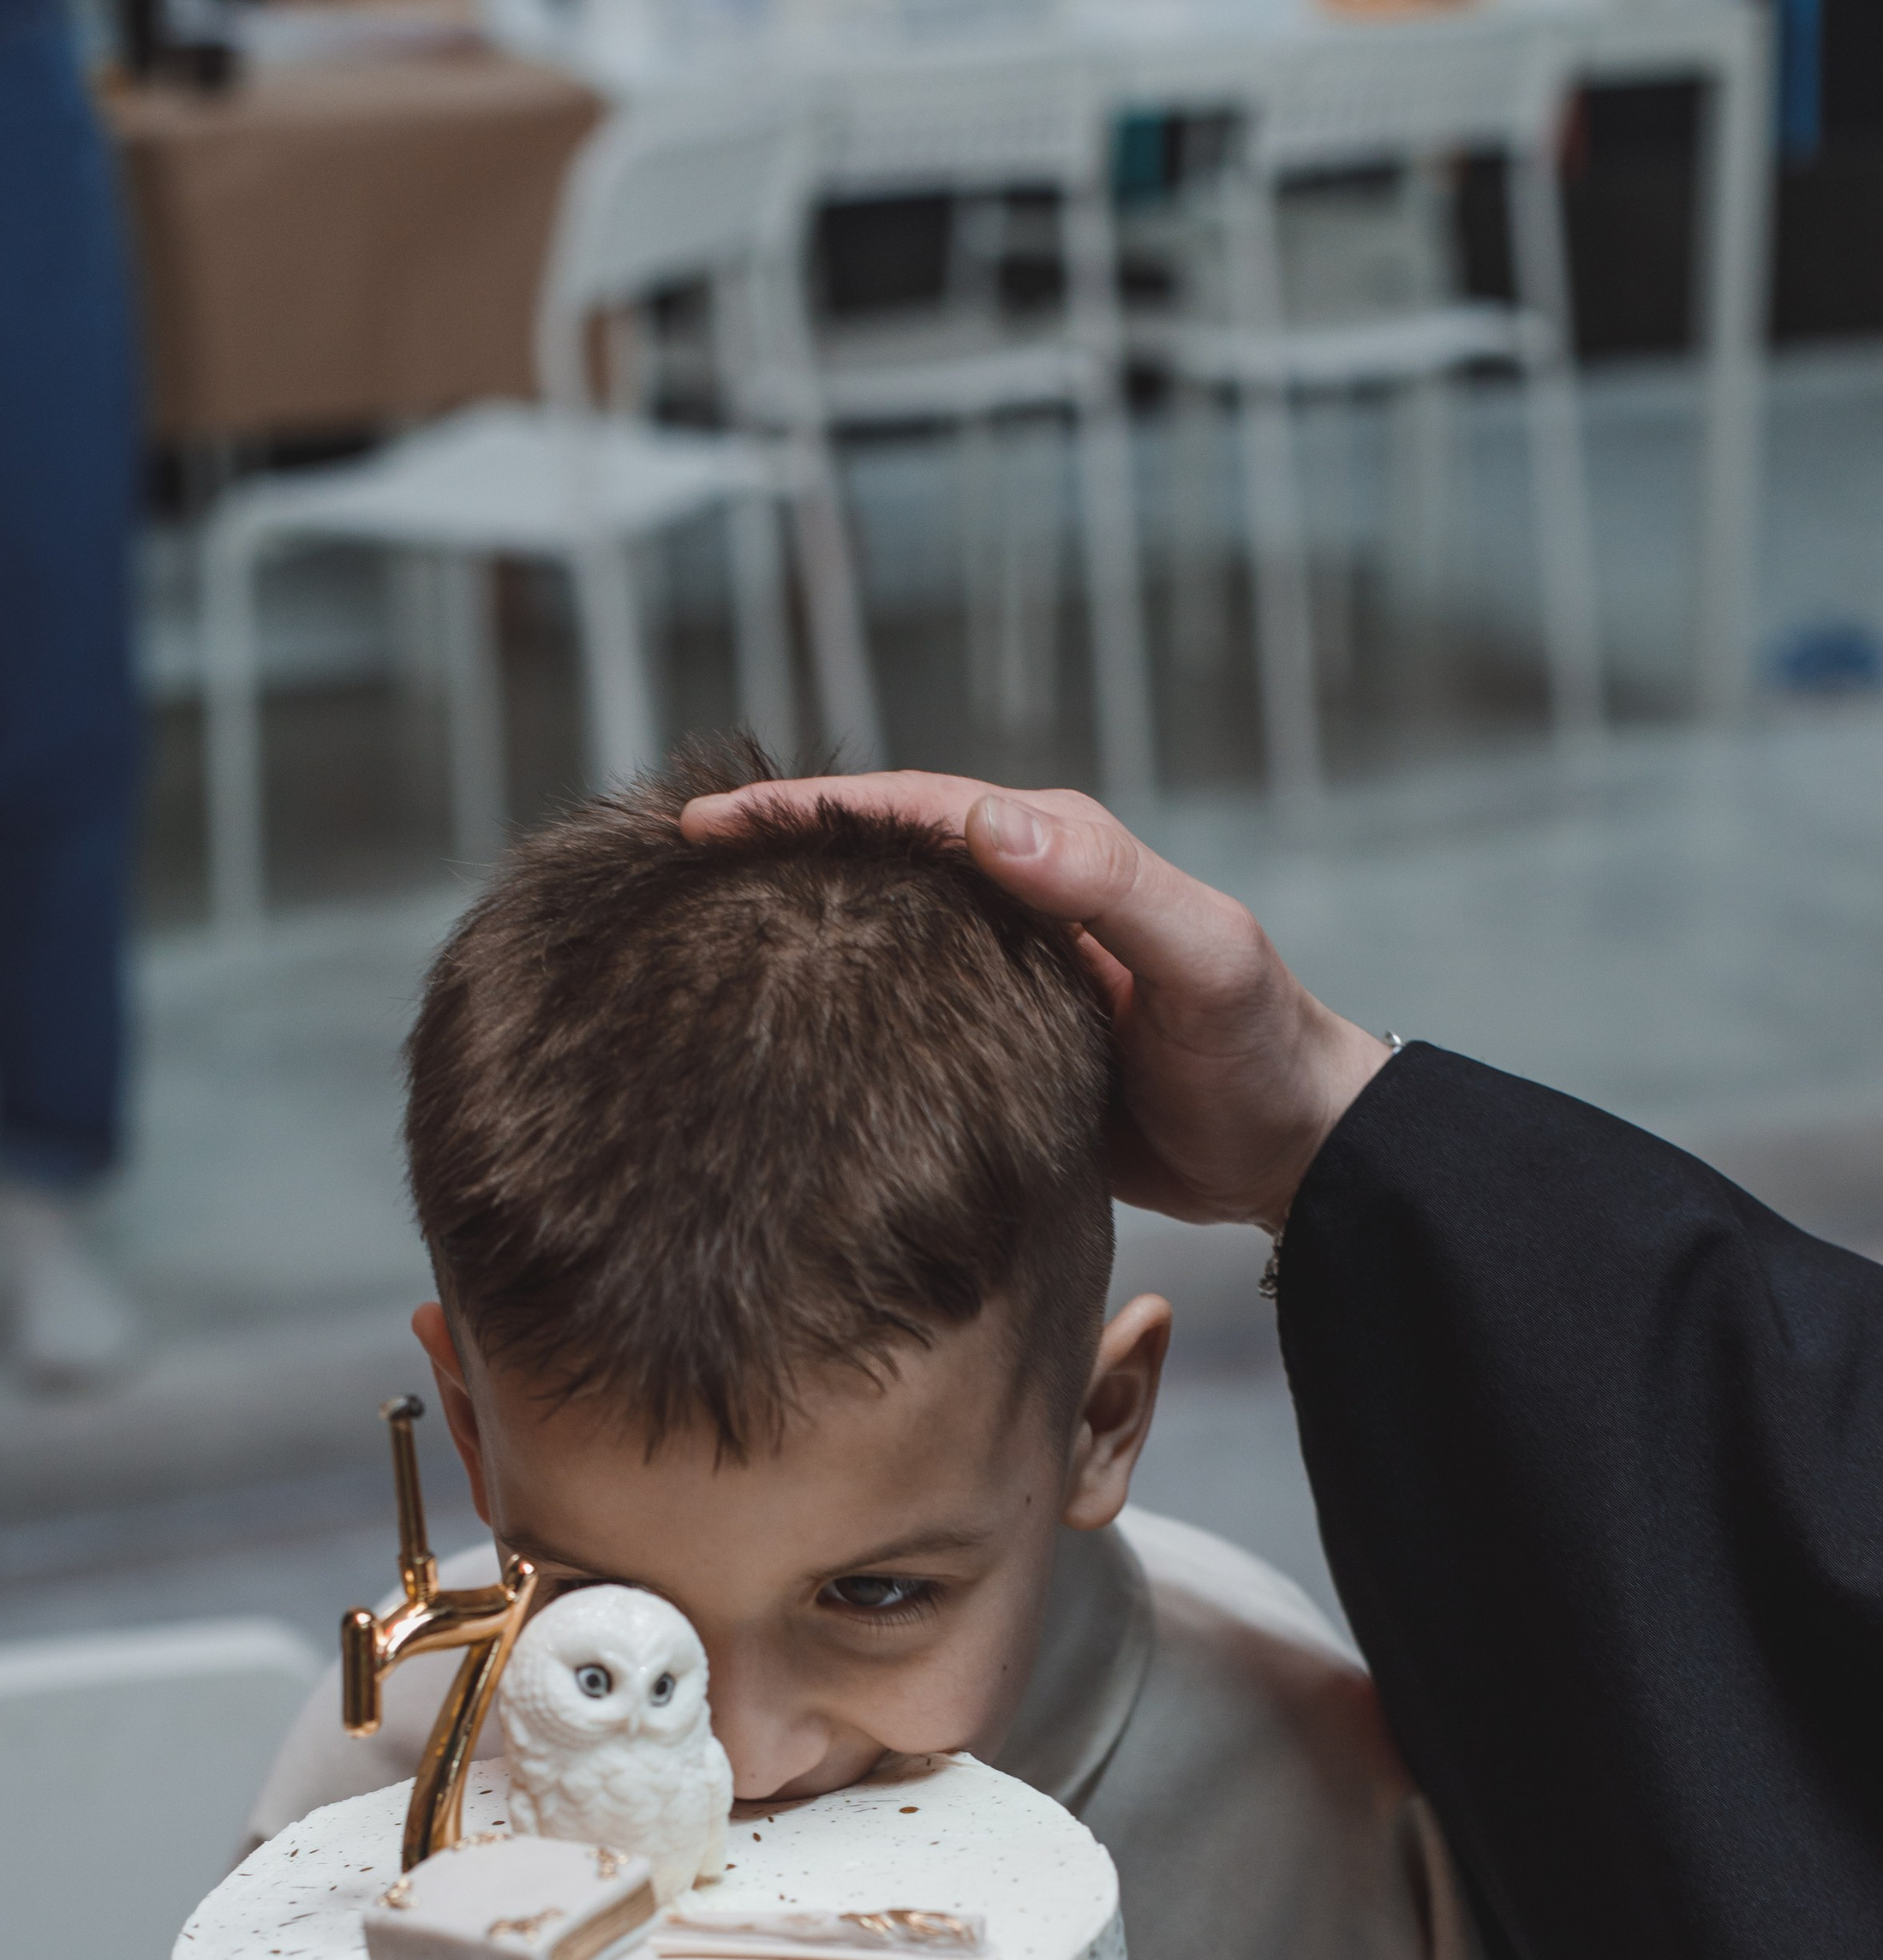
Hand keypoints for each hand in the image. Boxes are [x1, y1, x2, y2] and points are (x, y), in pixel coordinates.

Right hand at [681, 774, 1389, 1232]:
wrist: (1292, 1150)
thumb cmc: (1256, 1053)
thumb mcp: (1201, 958)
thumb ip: (1106, 884)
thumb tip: (986, 821)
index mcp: (1058, 851)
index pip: (913, 809)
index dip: (808, 811)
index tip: (710, 826)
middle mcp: (1021, 896)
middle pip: (876, 856)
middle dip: (775, 849)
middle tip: (667, 867)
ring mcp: (1002, 970)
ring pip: (877, 928)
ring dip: (794, 920)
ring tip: (693, 930)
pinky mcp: (996, 1040)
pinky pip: (898, 1007)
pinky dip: (834, 1001)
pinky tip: (776, 1023)